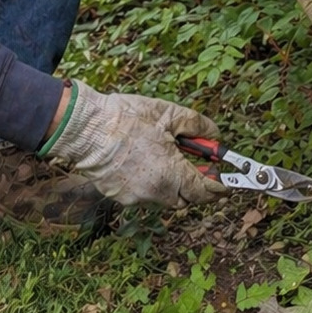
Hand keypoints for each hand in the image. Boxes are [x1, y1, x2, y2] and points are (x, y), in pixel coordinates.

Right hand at [40, 81, 228, 207]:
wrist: (85, 127)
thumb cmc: (125, 118)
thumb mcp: (168, 113)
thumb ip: (197, 125)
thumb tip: (215, 133)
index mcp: (171, 174)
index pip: (205, 192)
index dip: (219, 187)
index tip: (227, 181)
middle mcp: (155, 193)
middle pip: (186, 199)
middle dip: (193, 184)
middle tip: (193, 161)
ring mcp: (135, 198)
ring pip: (164, 197)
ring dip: (170, 183)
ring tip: (161, 155)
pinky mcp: (119, 197)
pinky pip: (144, 194)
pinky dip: (149, 182)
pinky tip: (141, 161)